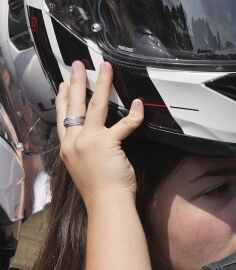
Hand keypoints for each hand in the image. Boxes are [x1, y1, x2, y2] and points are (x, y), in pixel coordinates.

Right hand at [55, 61, 143, 203]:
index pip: (62, 116)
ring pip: (95, 105)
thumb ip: (86, 149)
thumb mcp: (84, 165)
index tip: (65, 85)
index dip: (63, 98)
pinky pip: (124, 124)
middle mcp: (74, 142)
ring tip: (104, 68)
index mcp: (67, 147)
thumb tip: (95, 138)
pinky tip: (138, 103)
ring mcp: (89, 142)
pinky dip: (134, 113)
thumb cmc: (100, 189)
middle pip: (74, 104)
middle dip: (77, 82)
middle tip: (78, 66)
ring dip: (102, 84)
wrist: (106, 204)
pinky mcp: (107, 144)